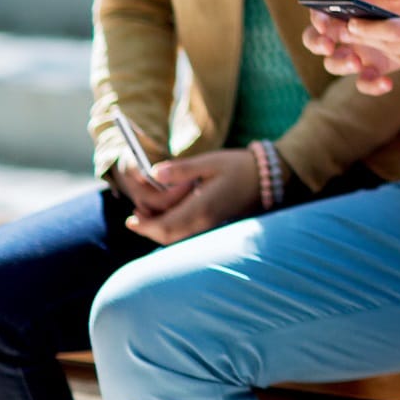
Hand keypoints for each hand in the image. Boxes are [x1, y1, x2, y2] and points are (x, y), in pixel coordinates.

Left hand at [125, 149, 262, 243]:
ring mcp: (211, 225)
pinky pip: (188, 232)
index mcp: (201, 208)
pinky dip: (173, 227)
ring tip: (148, 213)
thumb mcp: (210, 162)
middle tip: (135, 216)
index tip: (130, 220)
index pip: (165, 226)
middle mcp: (205, 222)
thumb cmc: (239, 166)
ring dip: (160, 228)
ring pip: (177, 237)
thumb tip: (154, 174)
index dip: (144, 226)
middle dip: (149, 228)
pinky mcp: (215, 223)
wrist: (270, 178)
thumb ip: (181, 169)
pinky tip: (170, 214)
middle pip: (168, 236)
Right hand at [302, 0, 399, 95]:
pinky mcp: (373, 69)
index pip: (319, 13)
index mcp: (343, 7)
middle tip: (330, 46)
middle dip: (317, 44)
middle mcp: (343, 31)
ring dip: (341, 65)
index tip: (324, 25)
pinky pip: (364, 82)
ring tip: (357, 63)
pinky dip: (371, 85)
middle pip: (315, 41)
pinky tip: (387, 83)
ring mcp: (356, 51)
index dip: (317, 19)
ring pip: (334, 64)